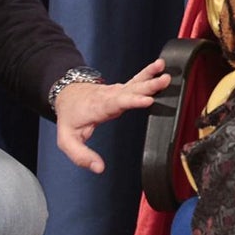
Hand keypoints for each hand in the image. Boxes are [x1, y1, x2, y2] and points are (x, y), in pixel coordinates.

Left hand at [54, 58, 170, 173]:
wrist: (68, 95)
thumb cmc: (70, 117)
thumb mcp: (67, 140)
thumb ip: (81, 155)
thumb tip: (99, 168)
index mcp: (99, 107)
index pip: (117, 103)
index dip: (133, 101)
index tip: (148, 100)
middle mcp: (111, 96)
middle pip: (132, 90)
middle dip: (149, 86)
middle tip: (165, 80)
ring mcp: (118, 91)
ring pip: (136, 83)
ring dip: (152, 77)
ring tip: (167, 73)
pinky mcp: (123, 89)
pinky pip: (138, 80)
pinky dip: (149, 72)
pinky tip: (160, 66)